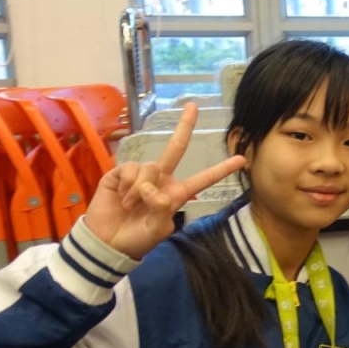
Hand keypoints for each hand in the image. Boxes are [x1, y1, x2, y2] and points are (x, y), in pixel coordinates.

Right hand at [85, 103, 245, 260]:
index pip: (203, 179)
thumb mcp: (156, 231)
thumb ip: (161, 211)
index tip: (241, 160)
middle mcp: (161, 180)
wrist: (107, 242)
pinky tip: (121, 198)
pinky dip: (127, 184)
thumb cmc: (136, 238)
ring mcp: (140, 175)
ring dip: (140, 189)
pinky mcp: (120, 173)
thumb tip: (154, 191)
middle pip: (176, 148)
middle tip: (193, 105)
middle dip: (185, 126)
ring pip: (151, 165)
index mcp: (176, 194)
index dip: (221, 170)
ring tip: (130, 206)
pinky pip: (130, 168)